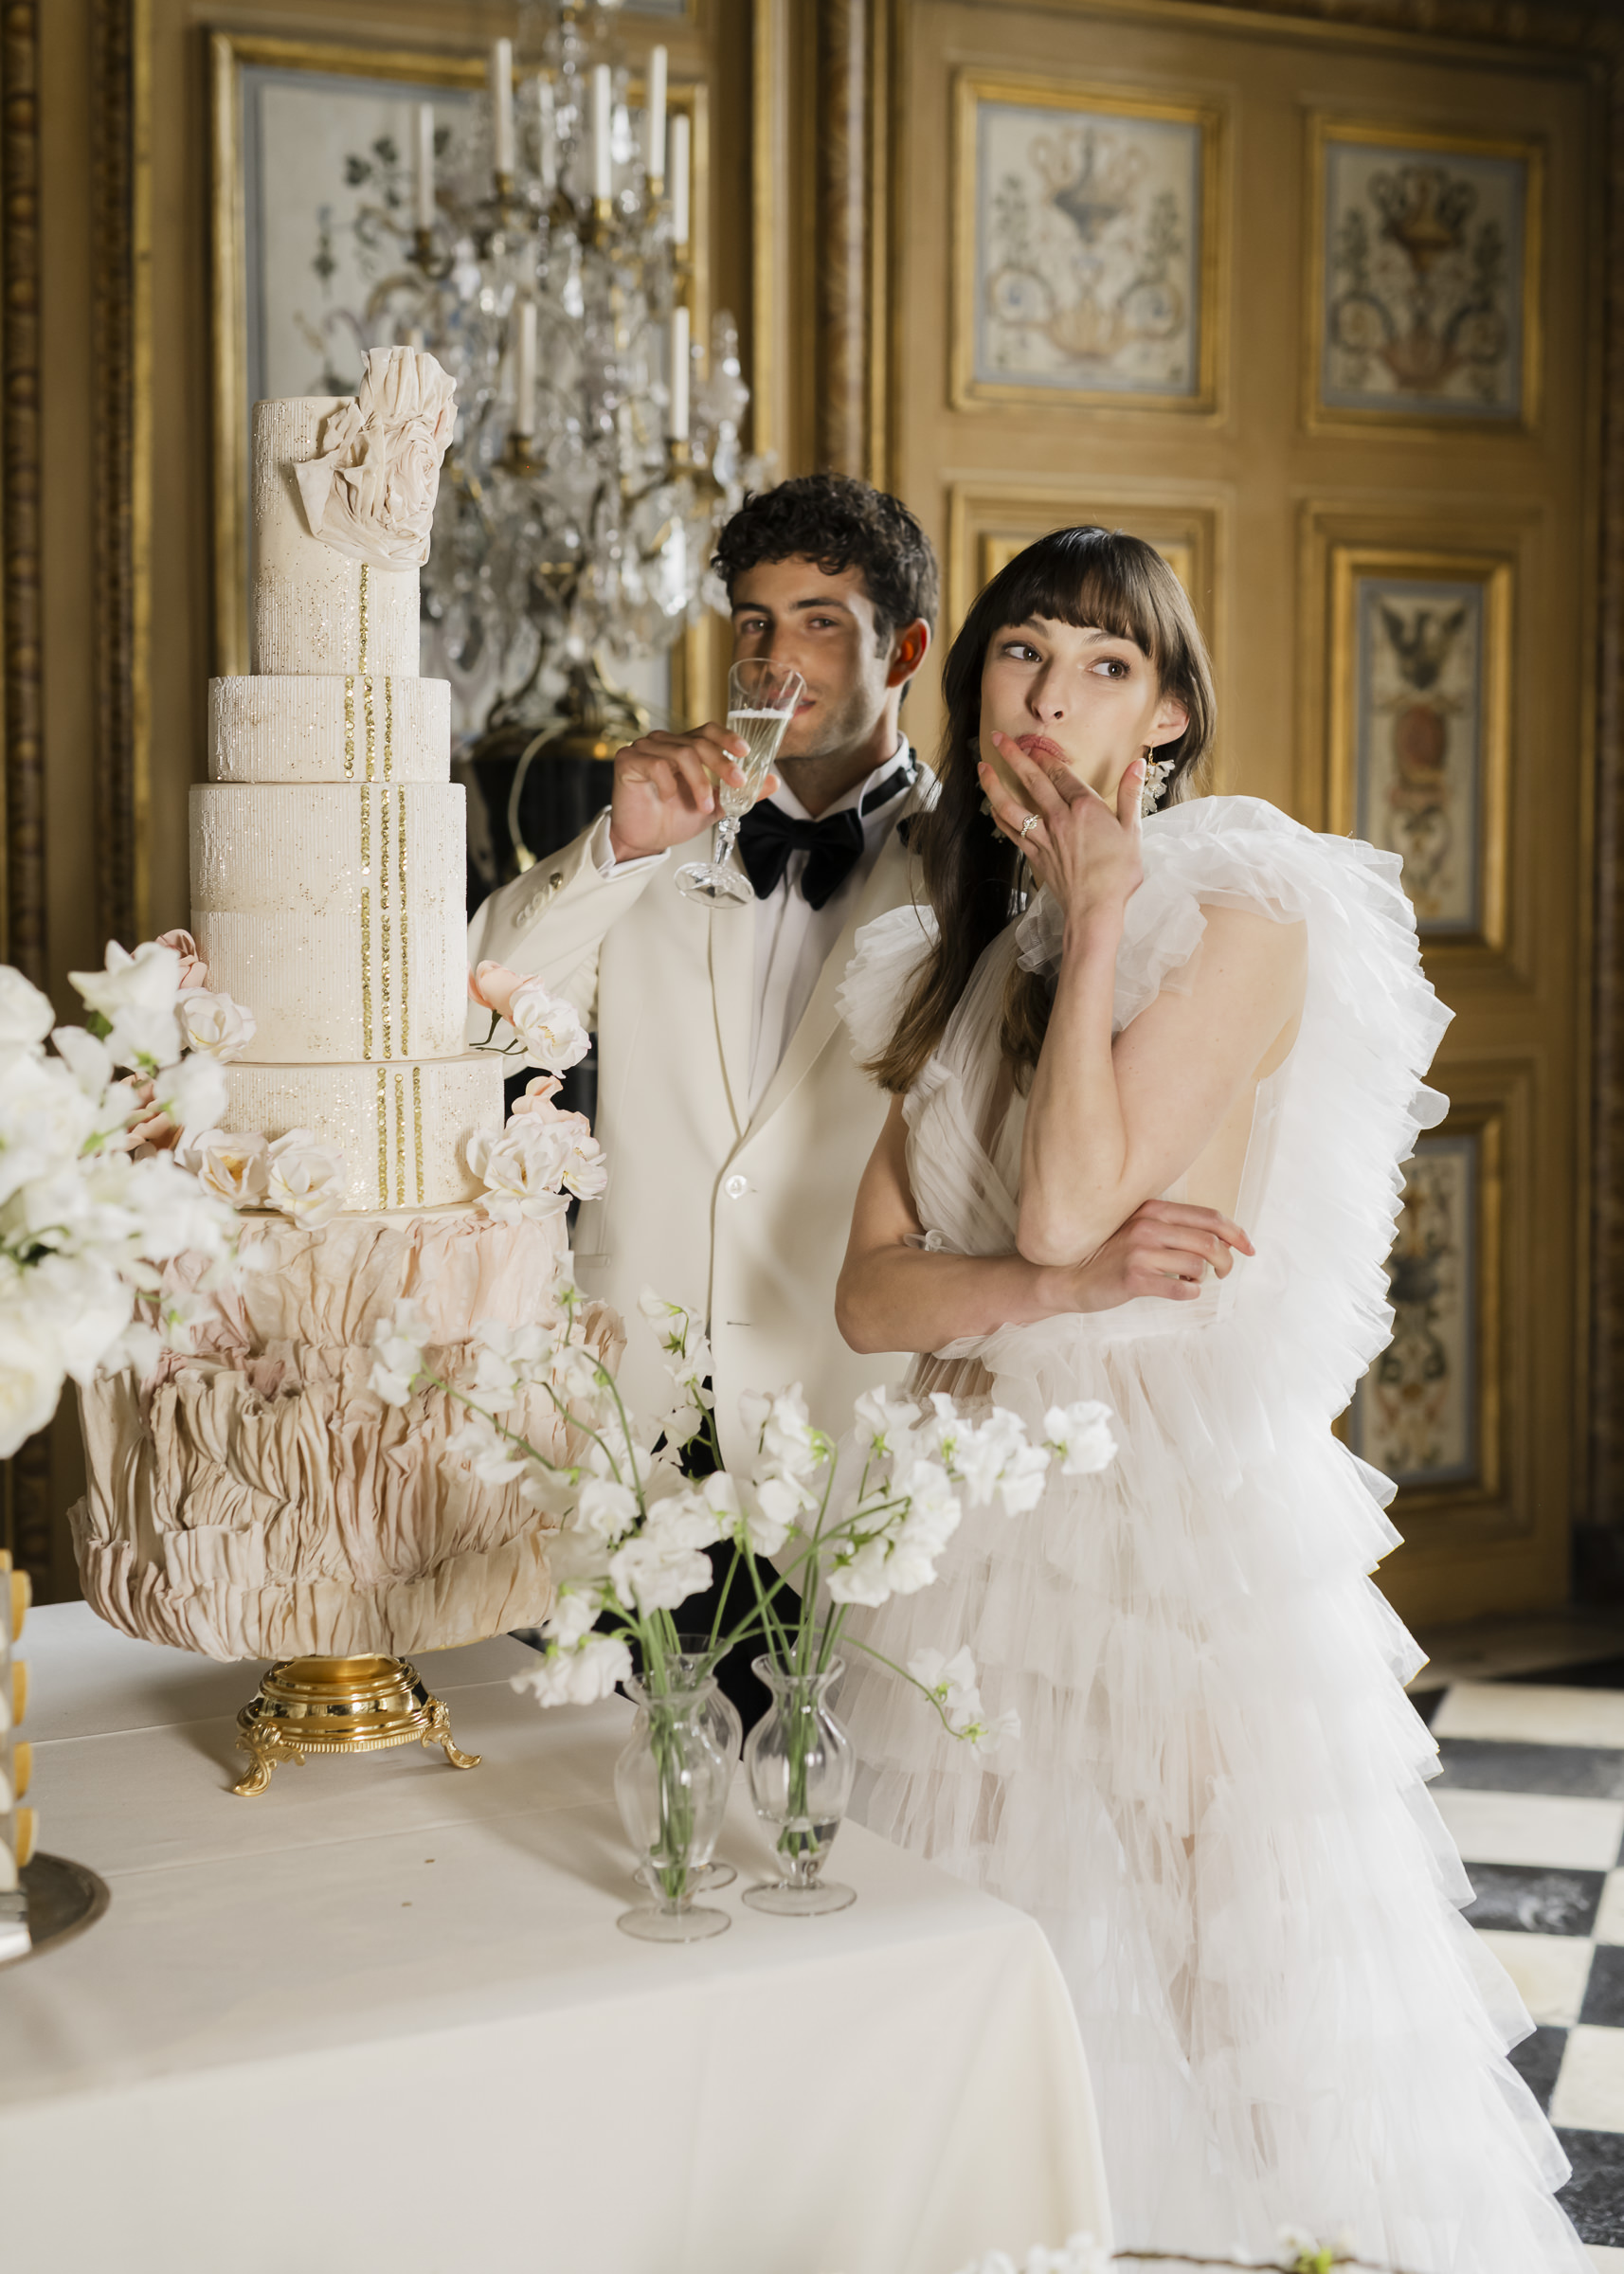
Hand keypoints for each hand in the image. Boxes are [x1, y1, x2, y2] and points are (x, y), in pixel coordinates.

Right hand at [608, 722, 776, 861]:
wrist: (643, 842)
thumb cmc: (671, 820)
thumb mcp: (713, 806)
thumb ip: (738, 793)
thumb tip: (773, 782)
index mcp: (683, 747)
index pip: (707, 731)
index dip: (727, 737)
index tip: (745, 752)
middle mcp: (664, 743)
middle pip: (698, 743)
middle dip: (722, 764)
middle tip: (738, 783)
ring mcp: (644, 749)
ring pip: (682, 754)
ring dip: (699, 782)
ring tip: (704, 806)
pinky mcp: (628, 760)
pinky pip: (656, 764)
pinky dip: (669, 785)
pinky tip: (668, 799)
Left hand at [978, 734, 1143, 928]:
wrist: (1095, 910)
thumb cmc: (1117, 873)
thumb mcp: (1132, 831)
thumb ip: (1131, 794)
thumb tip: (1137, 764)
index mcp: (1085, 808)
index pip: (1061, 774)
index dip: (1046, 756)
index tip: (1033, 742)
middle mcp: (1060, 819)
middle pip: (1033, 781)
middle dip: (1014, 757)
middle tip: (998, 738)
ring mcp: (1044, 838)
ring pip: (1013, 806)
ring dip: (995, 785)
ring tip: (983, 769)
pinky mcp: (1035, 856)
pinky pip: (1012, 832)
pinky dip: (1000, 817)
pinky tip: (993, 807)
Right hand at [1058, 1199, 1253, 1310]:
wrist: (1066, 1275)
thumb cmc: (1108, 1254)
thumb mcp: (1138, 1229)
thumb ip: (1172, 1228)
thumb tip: (1218, 1239)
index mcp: (1152, 1209)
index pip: (1208, 1217)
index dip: (1236, 1233)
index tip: (1249, 1248)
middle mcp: (1148, 1226)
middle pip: (1209, 1242)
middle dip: (1226, 1261)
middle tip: (1224, 1273)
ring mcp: (1139, 1252)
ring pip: (1197, 1266)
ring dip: (1203, 1279)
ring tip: (1190, 1283)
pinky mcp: (1133, 1279)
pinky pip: (1179, 1289)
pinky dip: (1189, 1293)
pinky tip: (1181, 1292)